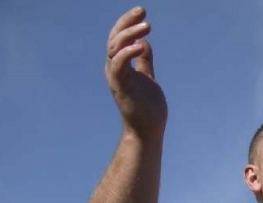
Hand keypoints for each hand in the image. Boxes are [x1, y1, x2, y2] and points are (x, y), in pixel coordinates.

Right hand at [106, 7, 164, 136]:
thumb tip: (144, 42)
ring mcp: (116, 77)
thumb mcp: (147, 77)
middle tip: (142, 11)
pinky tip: (142, 45)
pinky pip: (119, 65)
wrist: (148, 129)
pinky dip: (128, 53)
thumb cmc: (147, 106)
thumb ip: (144, 61)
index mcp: (120, 65)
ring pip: (115, 48)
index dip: (128, 22)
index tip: (141, 11)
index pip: (120, 37)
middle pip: (115, 38)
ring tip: (147, 27)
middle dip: (127, 22)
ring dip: (129, 34)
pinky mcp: (121, 87)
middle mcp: (114, 68)